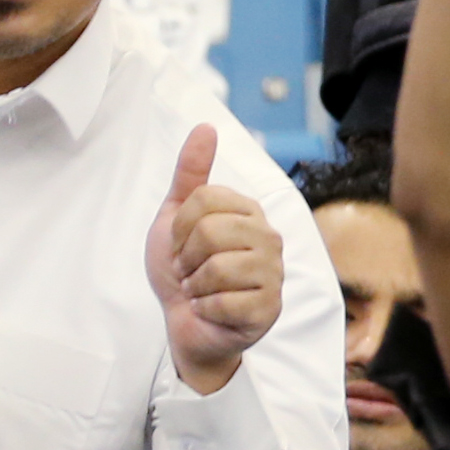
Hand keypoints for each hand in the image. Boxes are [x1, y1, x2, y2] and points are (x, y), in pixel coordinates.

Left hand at [147, 123, 287, 391]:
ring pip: (218, 267)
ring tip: (201, 290)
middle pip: (210, 231)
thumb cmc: (184, 270)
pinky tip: (212, 309)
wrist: (186, 323)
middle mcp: (268, 238)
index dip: (178, 227)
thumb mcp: (175, 218)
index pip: (204, 199)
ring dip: (195, 286)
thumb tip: (206, 126)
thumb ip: (190, 174)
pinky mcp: (269, 307)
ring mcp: (274, 273)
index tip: (179, 245)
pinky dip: (205, 308)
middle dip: (185, 258)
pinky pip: (225, 301)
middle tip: (189, 272)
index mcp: (249, 212)